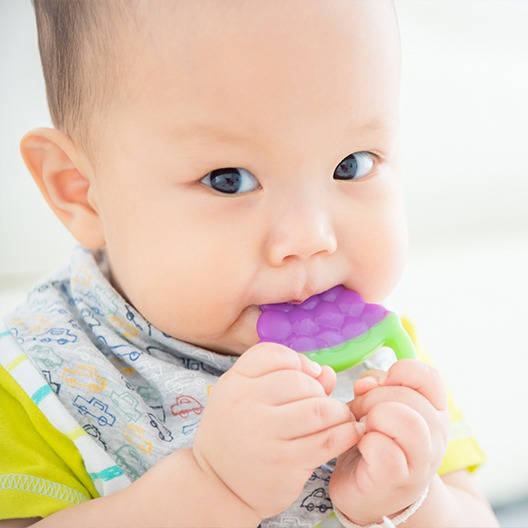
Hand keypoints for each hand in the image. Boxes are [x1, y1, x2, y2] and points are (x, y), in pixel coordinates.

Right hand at [192, 343, 361, 519]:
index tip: (305, 376)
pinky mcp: (285, 463)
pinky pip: (328, 440)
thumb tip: (327, 372)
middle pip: (300, 381)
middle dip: (319, 390)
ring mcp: (265, 435)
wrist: (218, 486)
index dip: (297, 361)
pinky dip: (346, 433)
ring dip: (337, 411)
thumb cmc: (237, 434)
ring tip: (337, 417)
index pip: (273, 354)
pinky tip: (347, 432)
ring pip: (319, 409)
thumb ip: (285, 378)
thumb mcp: (246, 398)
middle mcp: (246, 405)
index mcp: (234, 383)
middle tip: (320, 404)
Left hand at [328, 359, 448, 523]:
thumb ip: (374, 387)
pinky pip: (383, 449)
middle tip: (360, 413)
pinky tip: (360, 447)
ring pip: (405, 420)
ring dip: (372, 417)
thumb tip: (366, 383)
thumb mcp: (378, 405)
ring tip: (362, 428)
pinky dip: (365, 442)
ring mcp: (419, 461)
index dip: (400, 372)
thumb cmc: (374, 442)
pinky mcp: (394, 480)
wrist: (369, 493)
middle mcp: (435, 435)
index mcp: (433, 411)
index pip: (429, 376)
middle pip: (408, 396)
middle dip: (372, 397)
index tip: (381, 383)